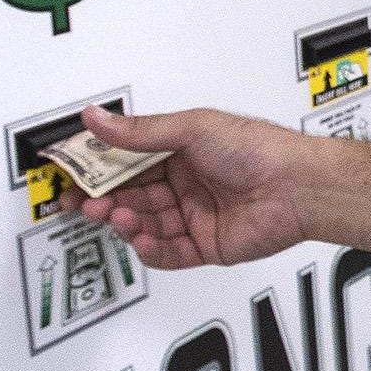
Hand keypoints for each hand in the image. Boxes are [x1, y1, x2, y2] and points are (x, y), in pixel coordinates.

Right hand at [75, 104, 311, 268]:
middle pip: (131, 195)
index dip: (99, 168)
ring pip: (146, 224)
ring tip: (116, 216)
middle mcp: (186, 182)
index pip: (127, 160)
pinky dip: (151, 248)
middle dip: (105, 199)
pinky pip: (169, 252)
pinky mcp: (207, 244)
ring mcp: (196, 214)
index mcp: (181, 149)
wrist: (298, 186)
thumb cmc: (259, 149)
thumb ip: (140, 132)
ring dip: (125, 221)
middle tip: (85, 201)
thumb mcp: (192, 129)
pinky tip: (141, 238)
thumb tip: (98, 118)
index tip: (73, 172)